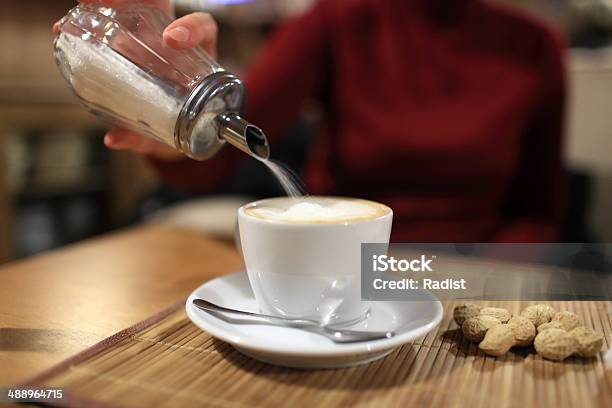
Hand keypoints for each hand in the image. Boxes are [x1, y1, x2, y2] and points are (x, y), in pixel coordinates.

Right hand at [53, 1, 218, 160]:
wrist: (173, 131)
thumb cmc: (175, 129)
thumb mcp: (163, 135)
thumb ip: (143, 137)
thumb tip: (113, 139)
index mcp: (197, 60)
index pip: (203, 29)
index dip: (192, 29)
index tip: (172, 38)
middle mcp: (173, 43)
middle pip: (162, 9)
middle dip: (137, 2)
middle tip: (112, 6)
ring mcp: (149, 38)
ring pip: (134, 9)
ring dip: (107, 5)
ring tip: (81, 7)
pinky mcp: (126, 39)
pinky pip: (110, 21)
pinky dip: (88, 19)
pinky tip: (65, 27)